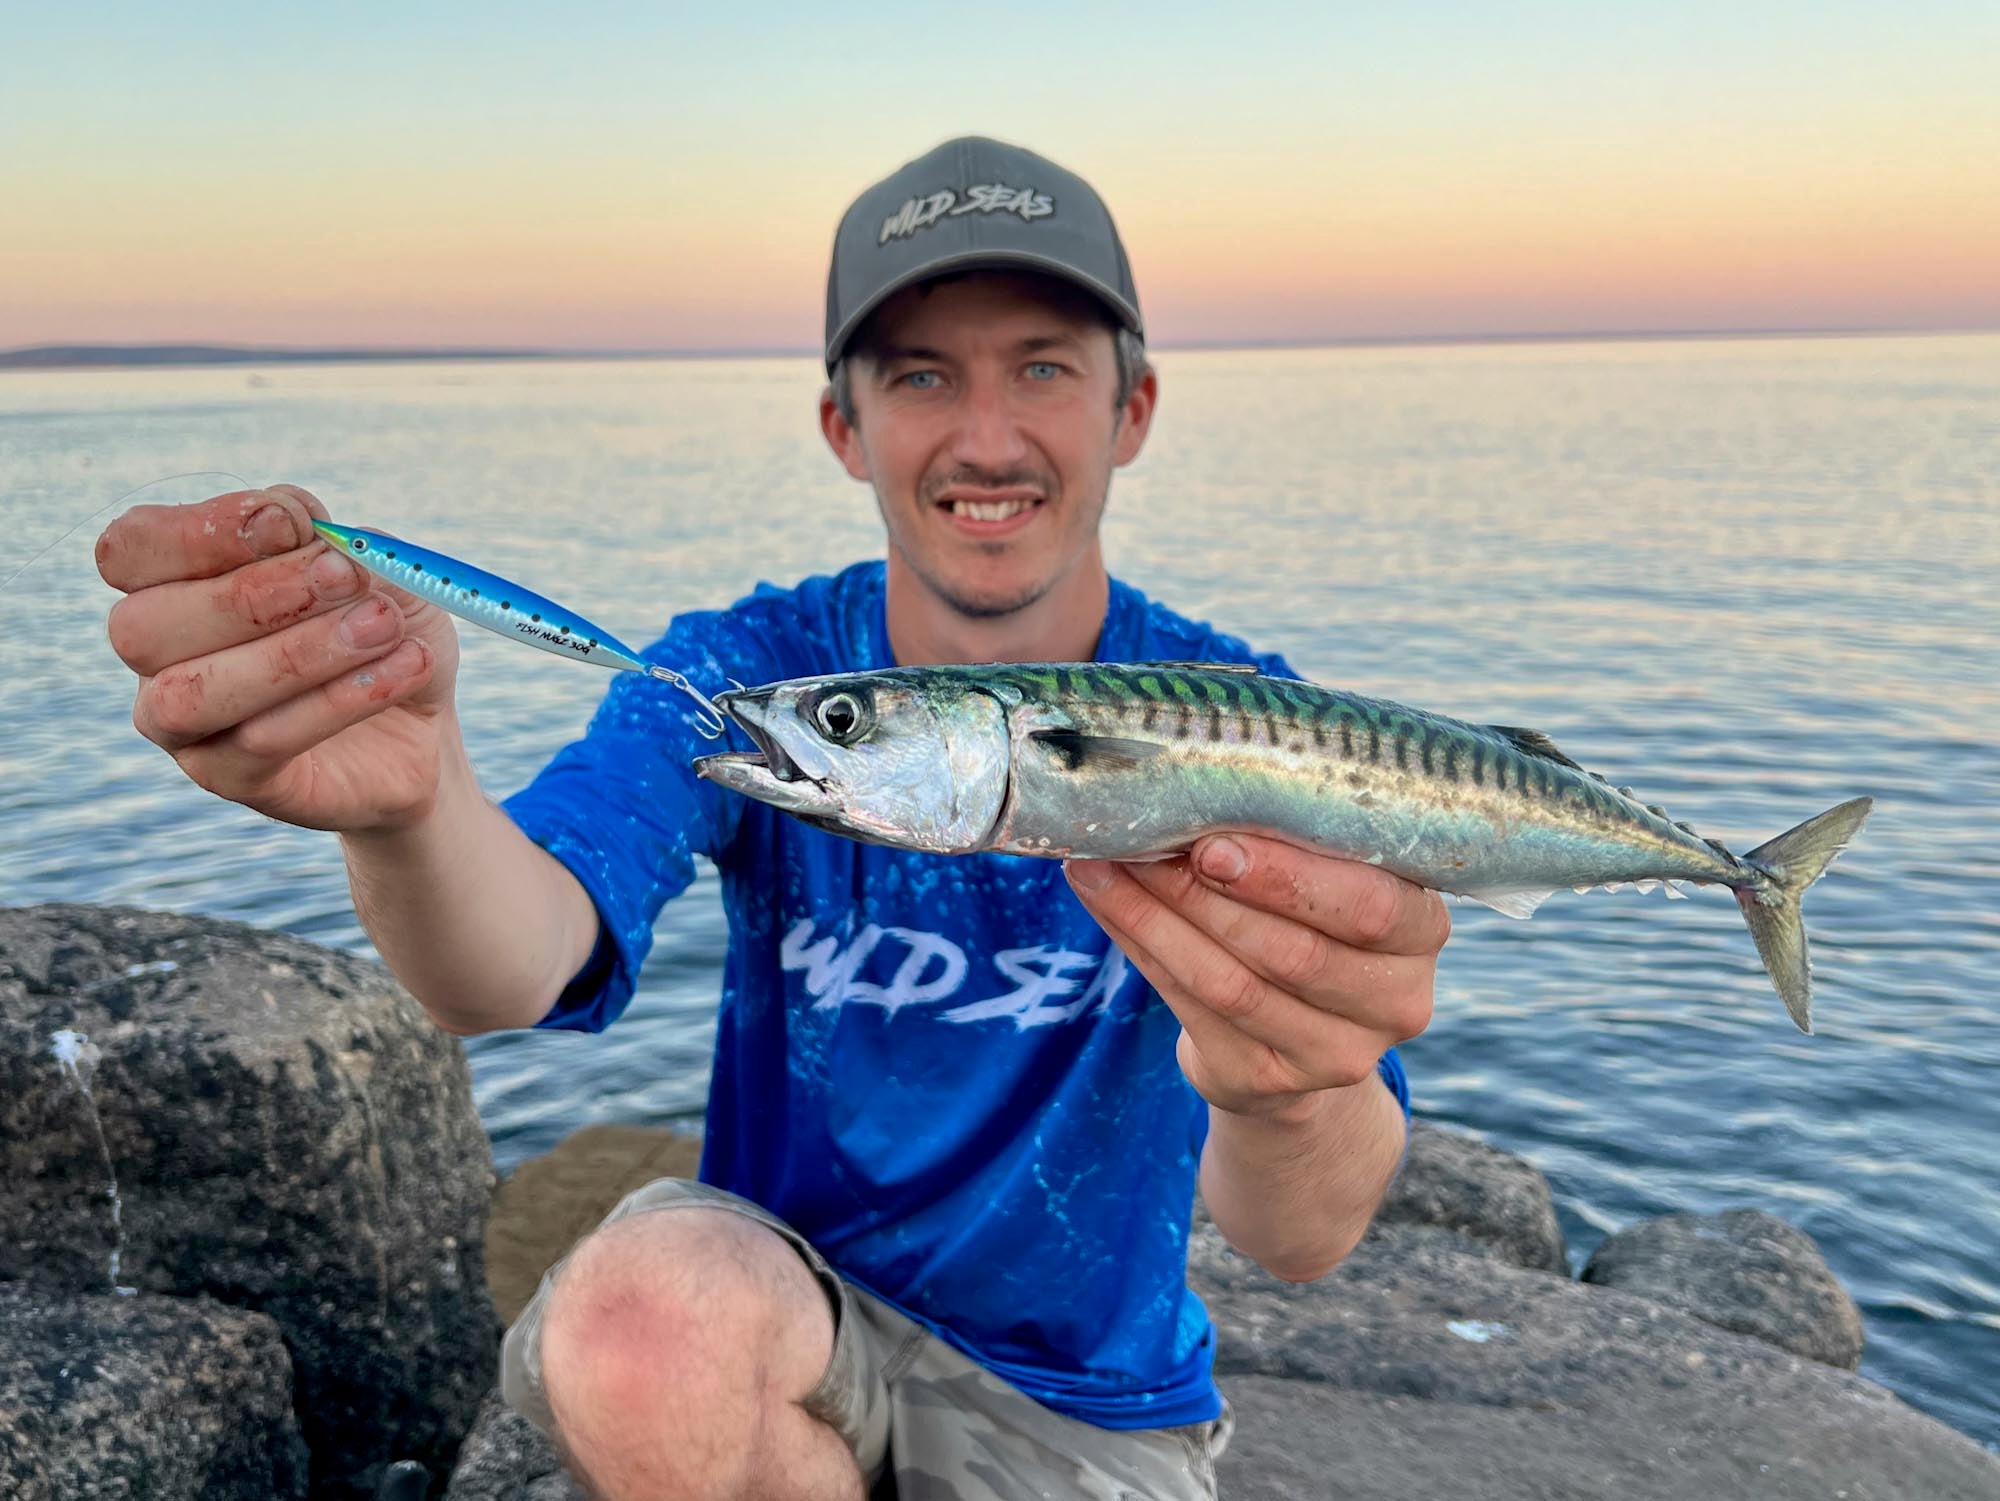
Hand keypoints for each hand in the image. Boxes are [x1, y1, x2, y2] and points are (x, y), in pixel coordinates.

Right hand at [97, 484, 461, 831]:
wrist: (422, 723)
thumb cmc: (382, 629)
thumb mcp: (373, 569)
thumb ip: (328, 539)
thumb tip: (289, 520)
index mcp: (171, 584)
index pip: (133, 550)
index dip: (200, 532)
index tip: (293, 522)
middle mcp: (157, 656)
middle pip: (145, 625)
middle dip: (253, 594)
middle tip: (348, 576)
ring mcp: (183, 727)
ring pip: (195, 693)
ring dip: (295, 653)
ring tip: (384, 625)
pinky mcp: (232, 778)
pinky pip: (263, 742)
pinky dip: (339, 700)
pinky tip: (403, 667)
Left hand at [1065, 835, 1442, 1118]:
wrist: (1294, 1041)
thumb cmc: (1306, 921)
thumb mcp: (1325, 878)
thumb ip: (1287, 839)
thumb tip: (1188, 779)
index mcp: (1423, 930)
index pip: (1371, 905)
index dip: (1288, 878)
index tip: (1212, 843)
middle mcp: (1397, 1000)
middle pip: (1295, 951)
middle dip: (1207, 896)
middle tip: (1144, 846)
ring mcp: (1339, 1054)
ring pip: (1235, 984)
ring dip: (1157, 919)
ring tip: (1103, 866)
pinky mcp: (1272, 1082)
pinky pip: (1196, 1011)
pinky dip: (1144, 949)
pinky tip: (1107, 903)